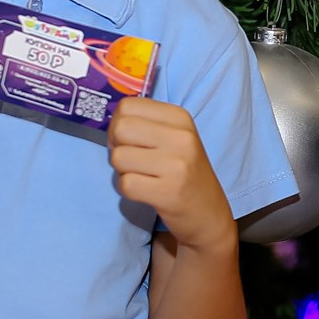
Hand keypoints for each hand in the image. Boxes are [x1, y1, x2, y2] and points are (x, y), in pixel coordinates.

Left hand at [109, 97, 233, 249]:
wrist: (208, 212)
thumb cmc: (184, 171)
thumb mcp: (175, 137)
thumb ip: (145, 123)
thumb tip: (111, 122)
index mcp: (180, 118)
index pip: (127, 106)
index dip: (119, 124)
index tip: (131, 140)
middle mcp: (182, 138)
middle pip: (120, 129)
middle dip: (117, 146)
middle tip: (132, 160)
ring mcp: (176, 166)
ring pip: (118, 157)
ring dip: (122, 171)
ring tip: (143, 176)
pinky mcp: (168, 192)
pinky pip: (125, 184)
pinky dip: (128, 190)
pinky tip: (145, 191)